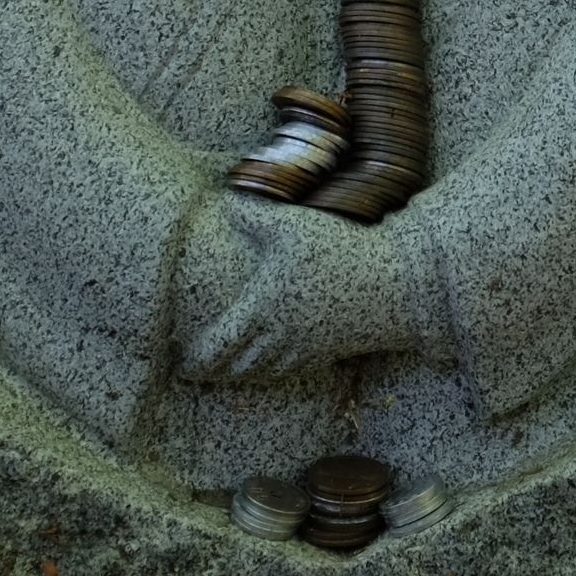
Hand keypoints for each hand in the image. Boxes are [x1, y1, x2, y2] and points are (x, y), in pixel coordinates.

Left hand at [180, 198, 415, 382]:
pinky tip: (274, 365)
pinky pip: (293, 369)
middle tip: (198, 373)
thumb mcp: (292, 226)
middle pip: (239, 367)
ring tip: (230, 372)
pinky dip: (274, 372)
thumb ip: (253, 216)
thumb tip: (225, 200)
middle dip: (215, 373)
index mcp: (263, 310)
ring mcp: (306, 348)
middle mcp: (280, 336)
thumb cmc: (339, 251)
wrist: (394, 284)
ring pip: (266, 372)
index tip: (181, 364)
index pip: (219, 346)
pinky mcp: (330, 350)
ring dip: (243, 375)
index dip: (197, 360)